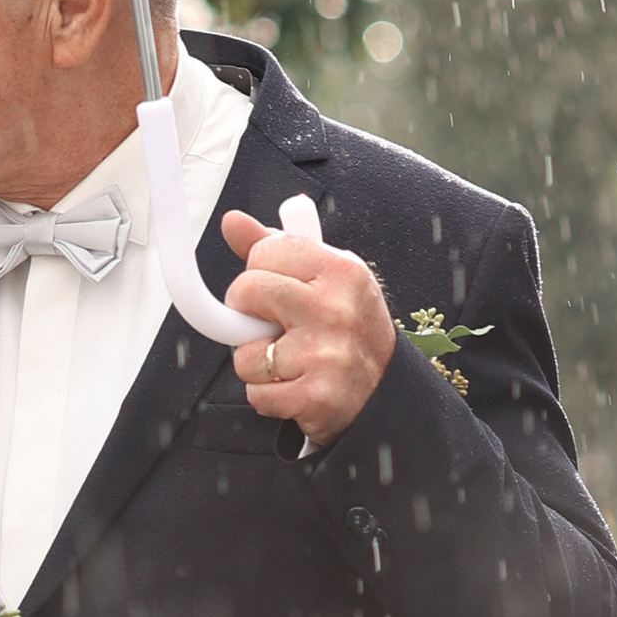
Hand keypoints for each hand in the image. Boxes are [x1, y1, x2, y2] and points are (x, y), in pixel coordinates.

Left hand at [220, 212, 396, 452]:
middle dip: (246, 312)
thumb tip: (232, 221)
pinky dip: (267, 395)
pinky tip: (293, 385)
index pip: (265, 251)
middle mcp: (335, 308)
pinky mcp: (315, 395)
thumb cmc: (348, 327)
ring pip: (245, 352)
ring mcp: (326, 354)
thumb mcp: (325, 277)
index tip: (272, 289)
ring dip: (256, 361)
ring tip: (288, 358)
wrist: (384, 388)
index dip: (258, 271)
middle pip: (247, 291)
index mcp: (341, 270)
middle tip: (269, 323)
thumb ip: (277, 248)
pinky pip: (256, 393)